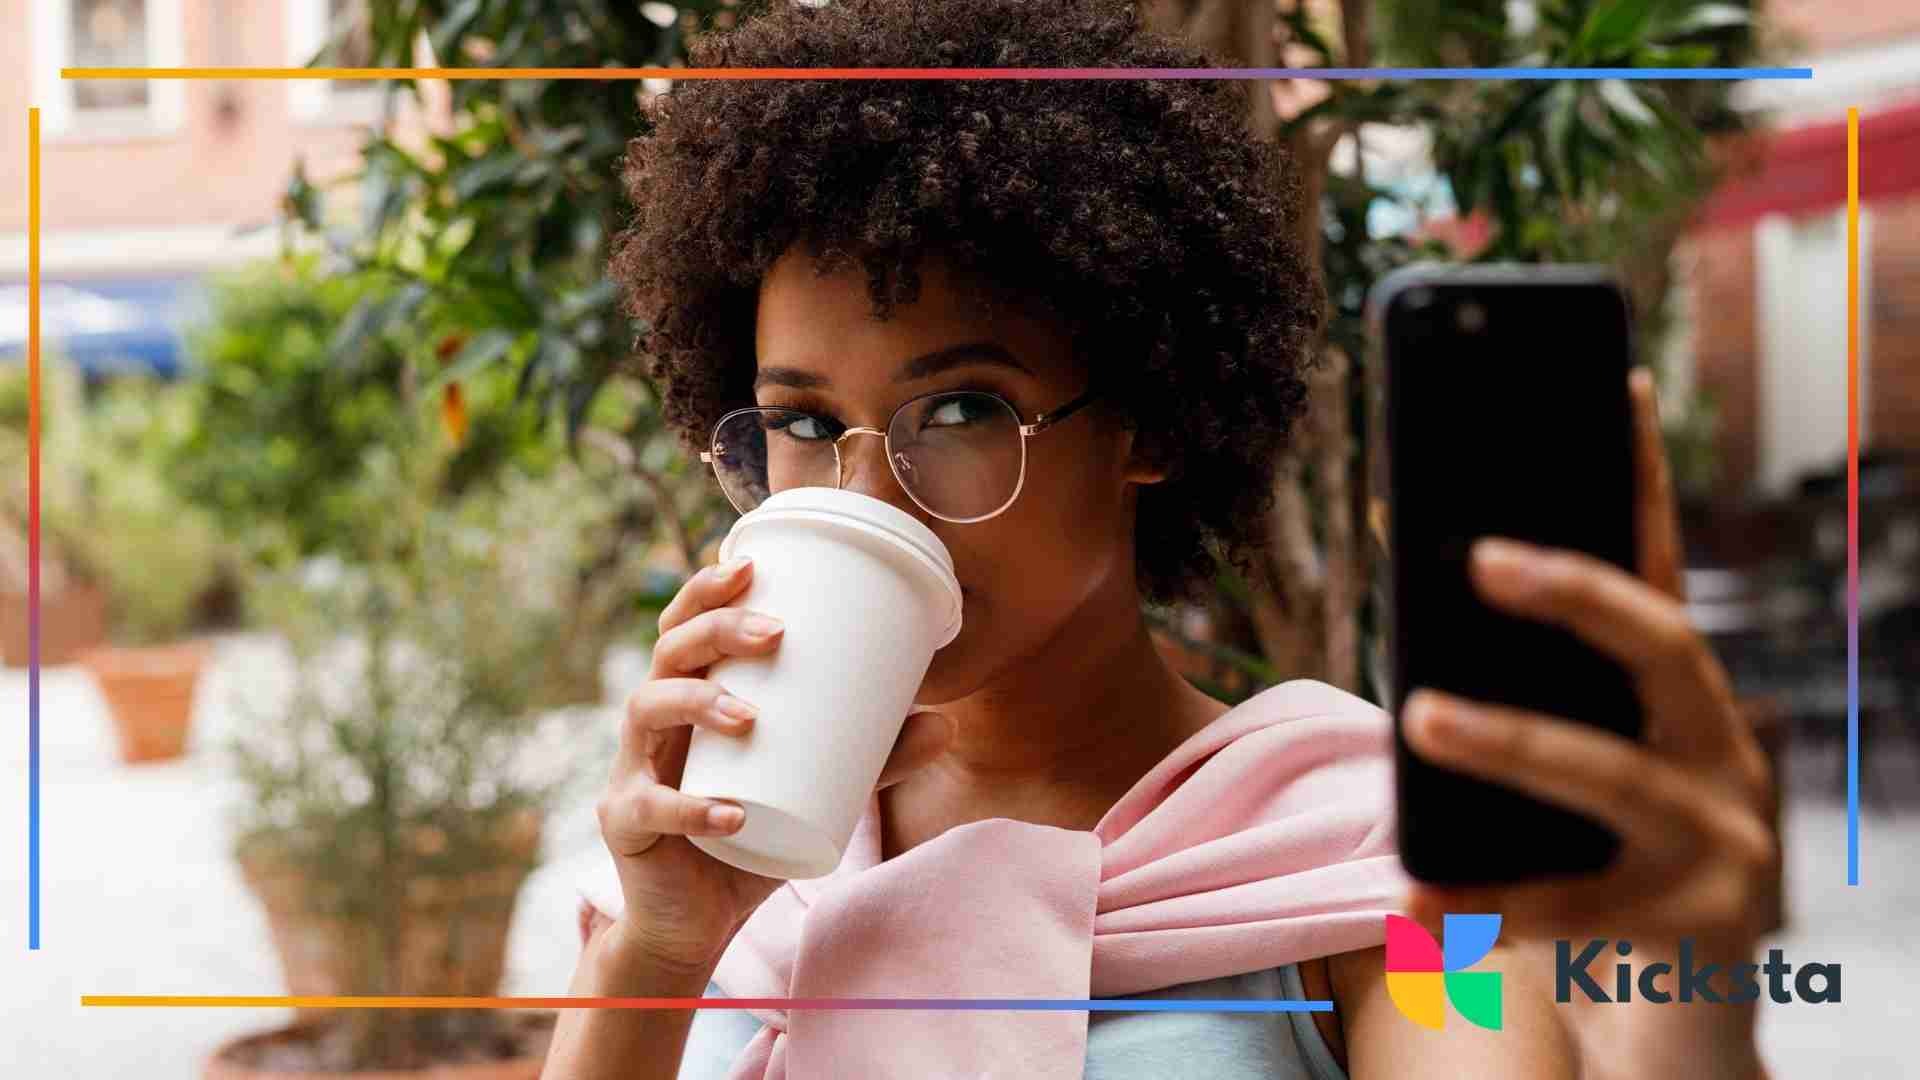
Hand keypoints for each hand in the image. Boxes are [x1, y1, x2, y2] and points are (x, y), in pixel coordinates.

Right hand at [593, 555, 954, 974]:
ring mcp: (633, 769)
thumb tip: (948, 723)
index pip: (686, 625)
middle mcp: (653, 722)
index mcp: (690, 697)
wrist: (696, 922)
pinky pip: (651, 806)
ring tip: (750, 717)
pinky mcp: (626, 823)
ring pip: (647, 710)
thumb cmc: (751, 837)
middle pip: (668, 651)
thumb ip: (875, 760)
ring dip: (699, 702)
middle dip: (716, 630)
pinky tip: (731, 814)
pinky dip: (691, 809)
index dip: (707, 589)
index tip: (753, 566)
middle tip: (774, 633)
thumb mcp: (819, 791)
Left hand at [1398, 368, 1775, 1075]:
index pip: (1658, 567)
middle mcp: (1717, 751)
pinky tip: (1411, 888)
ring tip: (1418, 714)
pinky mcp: (1694, 927)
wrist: (1677, 1015)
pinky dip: (1484, 897)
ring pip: (1610, 774)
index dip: (1639, 476)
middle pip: (1660, 645)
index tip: (1615, 381)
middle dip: (1576, 593)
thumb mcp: (1570, 765)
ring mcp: (1717, 839)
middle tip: (1479, 558)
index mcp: (1680, 700)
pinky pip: (1568, 906)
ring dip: (1510, 738)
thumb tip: (1422, 594)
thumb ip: (1525, 691)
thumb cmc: (1600, 863)